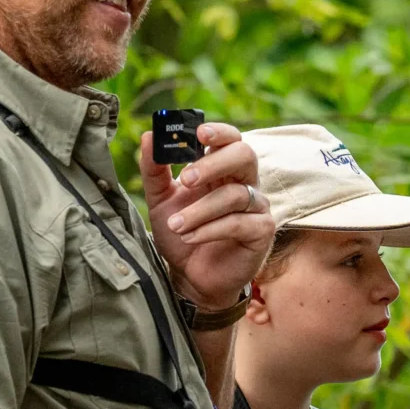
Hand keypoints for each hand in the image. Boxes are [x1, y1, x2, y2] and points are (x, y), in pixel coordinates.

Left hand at [141, 122, 273, 313]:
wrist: (189, 276)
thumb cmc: (181, 233)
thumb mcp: (159, 200)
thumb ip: (154, 169)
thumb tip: (148, 136)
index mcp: (222, 170)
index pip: (230, 139)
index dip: (219, 132)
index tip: (199, 133)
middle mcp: (244, 183)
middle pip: (244, 155)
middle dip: (214, 164)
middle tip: (186, 179)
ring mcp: (256, 207)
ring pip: (236, 194)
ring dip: (200, 210)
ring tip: (176, 225)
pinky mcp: (261, 232)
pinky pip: (239, 222)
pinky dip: (210, 229)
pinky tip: (190, 237)